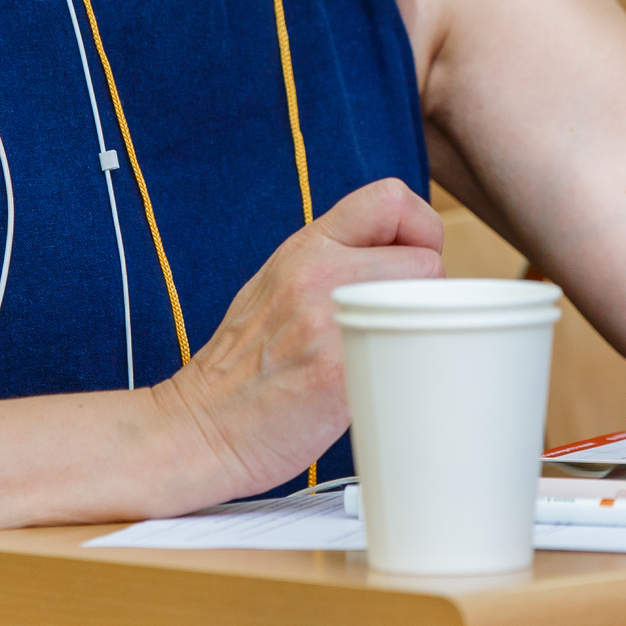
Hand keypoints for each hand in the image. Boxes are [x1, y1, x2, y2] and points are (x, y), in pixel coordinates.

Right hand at [160, 179, 444, 498]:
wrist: (199, 427)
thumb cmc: (241, 366)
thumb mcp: (277, 284)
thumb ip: (332, 261)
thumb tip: (395, 259)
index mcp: (305, 247)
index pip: (390, 198)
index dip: (420, 227)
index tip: (414, 260)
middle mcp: (316, 274)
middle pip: (426, 259)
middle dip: (426, 293)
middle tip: (401, 322)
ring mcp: (328, 321)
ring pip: (425, 306)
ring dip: (420, 331)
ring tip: (390, 352)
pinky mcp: (339, 372)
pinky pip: (408, 357)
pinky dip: (406, 371)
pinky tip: (378, 383)